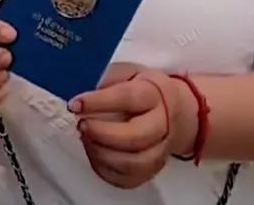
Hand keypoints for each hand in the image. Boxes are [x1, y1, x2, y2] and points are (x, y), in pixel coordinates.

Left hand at [69, 64, 194, 189]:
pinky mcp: (153, 169)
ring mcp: (161, 150)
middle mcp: (162, 124)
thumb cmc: (145, 89)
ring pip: (134, 163)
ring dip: (102, 155)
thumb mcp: (130, 73)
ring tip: (86, 140)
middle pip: (135, 137)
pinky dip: (107, 171)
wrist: (178, 111)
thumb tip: (81, 96)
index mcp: (154, 94)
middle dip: (102, 134)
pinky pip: (130, 179)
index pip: (128, 98)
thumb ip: (108, 80)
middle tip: (81, 125)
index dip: (98, 102)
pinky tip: (95, 155)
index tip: (74, 105)